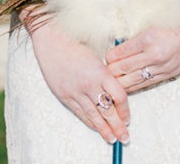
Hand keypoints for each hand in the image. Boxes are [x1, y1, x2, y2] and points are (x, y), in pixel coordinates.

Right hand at [21, 8, 130, 144]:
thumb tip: (115, 93)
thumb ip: (106, 75)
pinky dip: (89, 121)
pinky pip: (79, 113)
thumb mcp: (96, 58)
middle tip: (125, 136)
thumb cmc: (75, 44)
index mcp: (100, 72)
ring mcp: (75, 91)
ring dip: (104, 129)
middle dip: (117, 126)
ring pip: (93, 115)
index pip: (119, 96)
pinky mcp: (64, 95)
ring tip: (112, 138)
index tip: (128, 117)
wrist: (51, 41)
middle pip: (107, 110)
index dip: (125, 109)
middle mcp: (89, 84)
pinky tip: (96, 128)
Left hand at [105, 23, 179, 92]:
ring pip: (132, 78)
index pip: (121, 52)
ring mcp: (159, 67)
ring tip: (109, 82)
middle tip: (103, 71)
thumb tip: (116, 47)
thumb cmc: (170, 29)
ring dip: (118, 81)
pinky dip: (131, 86)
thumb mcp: (150, 26)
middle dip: (111, 70)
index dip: (110, 56)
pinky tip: (123, 87)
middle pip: (124, 67)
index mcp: (147, 38)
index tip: (106, 57)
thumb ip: (134, 38)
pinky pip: (143, 84)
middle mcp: (153, 54)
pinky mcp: (163, 76)